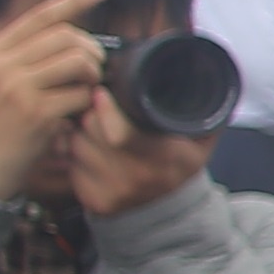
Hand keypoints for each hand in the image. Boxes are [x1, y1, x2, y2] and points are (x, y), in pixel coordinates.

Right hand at [0, 0, 110, 203]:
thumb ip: (16, 57)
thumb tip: (58, 33)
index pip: (39, 16)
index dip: (74, 0)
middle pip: (67, 37)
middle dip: (92, 52)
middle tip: (95, 71)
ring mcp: (15, 86)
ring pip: (78, 61)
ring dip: (93, 76)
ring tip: (85, 92)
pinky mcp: (34, 111)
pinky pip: (82, 94)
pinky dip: (88, 103)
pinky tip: (78, 113)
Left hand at [66, 74, 214, 219]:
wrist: (171, 209)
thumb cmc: (181, 161)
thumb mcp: (201, 135)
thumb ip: (201, 104)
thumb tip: (201, 65)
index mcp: (165, 159)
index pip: (121, 135)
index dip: (106, 110)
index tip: (101, 93)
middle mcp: (139, 179)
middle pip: (93, 132)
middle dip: (90, 113)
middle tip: (98, 107)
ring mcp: (115, 193)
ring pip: (77, 145)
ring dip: (80, 133)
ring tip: (97, 131)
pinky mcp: (95, 201)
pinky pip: (71, 165)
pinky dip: (76, 154)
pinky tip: (92, 153)